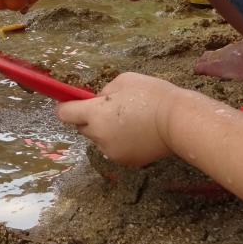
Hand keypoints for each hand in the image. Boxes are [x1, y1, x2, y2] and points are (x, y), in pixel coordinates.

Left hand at [56, 71, 182, 166]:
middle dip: (90, 118)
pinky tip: (138, 133)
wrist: (178, 121)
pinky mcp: (125, 162)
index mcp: (95, 114)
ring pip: (99, 139)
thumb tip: (98, 101)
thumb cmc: (152, 95)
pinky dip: (120, 142)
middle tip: (112, 109)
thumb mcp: (123, 81)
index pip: (65, 114)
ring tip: (130, 121)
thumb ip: (104, 91)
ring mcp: (112, 152)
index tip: (71, 103)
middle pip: (82, 127)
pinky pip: (114, 149)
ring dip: (106, 131)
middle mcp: (99, 136)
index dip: (66, 107)